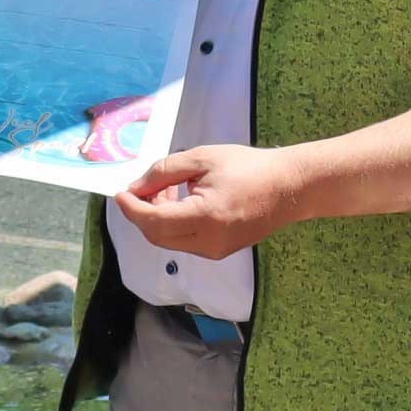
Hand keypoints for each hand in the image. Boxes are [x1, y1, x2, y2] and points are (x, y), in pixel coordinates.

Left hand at [112, 142, 311, 259]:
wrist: (290, 188)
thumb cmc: (250, 167)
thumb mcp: (203, 159)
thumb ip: (165, 172)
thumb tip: (137, 186)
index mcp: (205, 216)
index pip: (153, 221)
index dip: (131, 208)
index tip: (120, 193)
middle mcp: (208, 241)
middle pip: (156, 236)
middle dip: (142, 213)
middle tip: (144, 187)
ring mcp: (215, 251)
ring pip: (169, 241)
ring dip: (158, 219)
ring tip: (166, 190)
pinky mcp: (220, 251)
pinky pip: (185, 242)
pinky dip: (174, 225)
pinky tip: (182, 202)